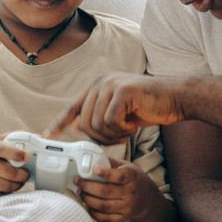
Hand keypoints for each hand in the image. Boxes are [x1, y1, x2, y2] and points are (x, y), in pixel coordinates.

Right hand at [0, 134, 29, 204]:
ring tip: (19, 182)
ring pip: (5, 186)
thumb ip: (13, 137)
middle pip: (8, 172)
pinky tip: (7, 190)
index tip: (27, 156)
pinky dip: (5, 195)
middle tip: (26, 174)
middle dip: (22, 175)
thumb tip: (38, 136)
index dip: (16, 153)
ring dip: (17, 186)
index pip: (2, 149)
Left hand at [45, 72, 185, 144]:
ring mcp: (110, 84)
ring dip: (112, 135)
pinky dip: (121, 130)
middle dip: (100, 138)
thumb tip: (76, 127)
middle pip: (84, 121)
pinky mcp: (122, 91)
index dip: (59, 122)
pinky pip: (110, 121)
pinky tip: (132, 126)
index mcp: (97, 85)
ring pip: (96, 124)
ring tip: (126, 131)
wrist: (175, 98)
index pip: (73, 107)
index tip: (46, 135)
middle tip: (118, 139)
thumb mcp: (120, 113)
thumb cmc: (149, 107)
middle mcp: (100, 81)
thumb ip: (99, 116)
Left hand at [75, 157, 162, 221]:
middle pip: (106, 192)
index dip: (106, 173)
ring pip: (104, 206)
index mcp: (132, 177)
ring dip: (88, 199)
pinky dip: (93, 213)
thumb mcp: (126, 166)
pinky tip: (86, 206)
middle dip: (88, 186)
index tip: (94, 168)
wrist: (147, 197)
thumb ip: (109, 162)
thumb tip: (91, 158)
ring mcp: (127, 207)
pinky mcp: (123, 217)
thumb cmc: (132, 179)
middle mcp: (131, 193)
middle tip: (78, 181)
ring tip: (80, 192)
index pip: (119, 176)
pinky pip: (105, 218)